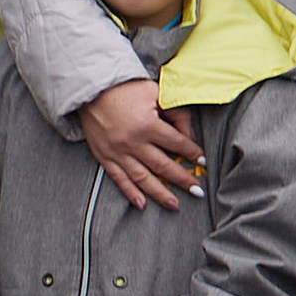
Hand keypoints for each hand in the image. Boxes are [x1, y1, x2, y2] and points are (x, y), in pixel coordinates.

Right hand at [78, 79, 203, 210]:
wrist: (91, 90)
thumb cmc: (127, 89)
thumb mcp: (156, 93)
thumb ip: (176, 113)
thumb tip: (190, 137)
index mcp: (147, 124)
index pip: (176, 143)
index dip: (192, 153)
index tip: (203, 162)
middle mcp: (132, 142)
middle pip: (163, 166)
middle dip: (182, 180)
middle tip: (197, 192)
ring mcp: (117, 152)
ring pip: (143, 178)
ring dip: (160, 194)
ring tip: (175, 205)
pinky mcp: (104, 157)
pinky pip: (119, 179)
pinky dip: (130, 193)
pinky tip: (142, 204)